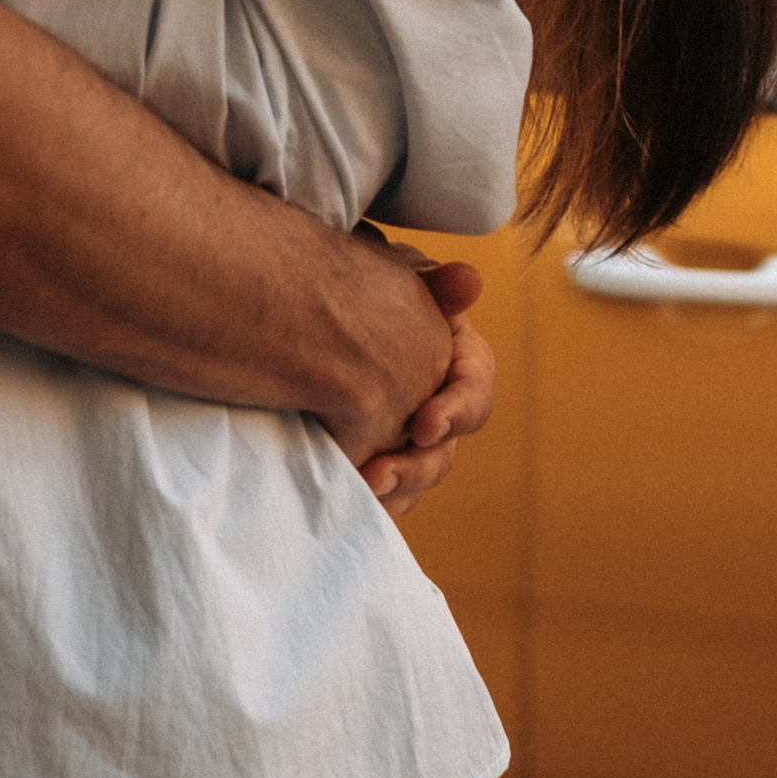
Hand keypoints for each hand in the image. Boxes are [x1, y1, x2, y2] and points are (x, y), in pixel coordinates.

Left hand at [338, 251, 495, 517]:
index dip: (457, 410)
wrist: (302, 306)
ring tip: (362, 489)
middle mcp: (437, 402)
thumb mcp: (390, 275)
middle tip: (378, 474)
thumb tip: (469, 279)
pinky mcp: (375, 454)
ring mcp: (406, 435)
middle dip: (416, 466)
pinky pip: (387, 493)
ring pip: (417, 477)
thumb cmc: (355, 285)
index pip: (474, 391)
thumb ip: (429, 281)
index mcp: (454, 359)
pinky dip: (375, 502)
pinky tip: (351, 502)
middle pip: (446, 448)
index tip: (423, 425)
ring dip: (396, 488)